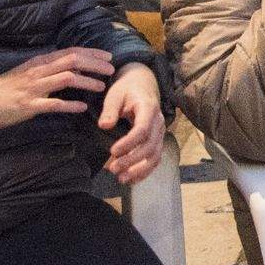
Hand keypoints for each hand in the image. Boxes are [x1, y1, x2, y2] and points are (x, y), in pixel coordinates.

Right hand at [0, 46, 115, 134]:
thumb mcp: (26, 74)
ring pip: (67, 79)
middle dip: (95, 63)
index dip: (91, 53)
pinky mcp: (28, 106)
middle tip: (112, 69)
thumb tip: (72, 70)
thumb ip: (47, 70)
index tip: (108, 56)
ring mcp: (33, 88)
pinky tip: (82, 108)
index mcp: (39, 62)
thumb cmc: (3, 89)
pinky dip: (70, 105)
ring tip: (102, 87)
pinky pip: (53, 104)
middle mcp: (38, 71)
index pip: (70, 52)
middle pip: (73, 61)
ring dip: (87, 82)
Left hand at [99, 62, 166, 186]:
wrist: (142, 84)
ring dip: (139, 170)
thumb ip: (110, 110)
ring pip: (155, 155)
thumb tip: (104, 126)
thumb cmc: (126, 89)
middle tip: (112, 169)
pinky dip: (144, 171)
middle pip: (150, 146)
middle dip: (132, 160)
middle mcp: (158, 122)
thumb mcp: (115, 95)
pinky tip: (130, 180)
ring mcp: (160, 132)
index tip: (113, 151)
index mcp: (149, 108)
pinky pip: (155, 159)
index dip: (129, 143)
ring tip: (121, 179)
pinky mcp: (157, 140)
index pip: (143, 130)